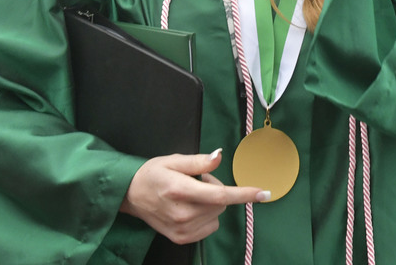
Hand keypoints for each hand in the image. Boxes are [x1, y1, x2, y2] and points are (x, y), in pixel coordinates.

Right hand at [119, 150, 267, 244]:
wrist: (131, 196)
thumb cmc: (153, 174)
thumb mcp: (173, 160)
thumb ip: (199, 161)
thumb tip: (219, 156)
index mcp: (180, 190)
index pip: (219, 195)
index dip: (243, 194)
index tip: (264, 193)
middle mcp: (182, 213)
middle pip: (220, 203)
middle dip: (215, 189)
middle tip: (196, 181)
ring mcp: (182, 229)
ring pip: (217, 215)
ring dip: (211, 204)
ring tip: (190, 195)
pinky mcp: (182, 239)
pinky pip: (210, 227)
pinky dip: (206, 216)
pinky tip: (190, 208)